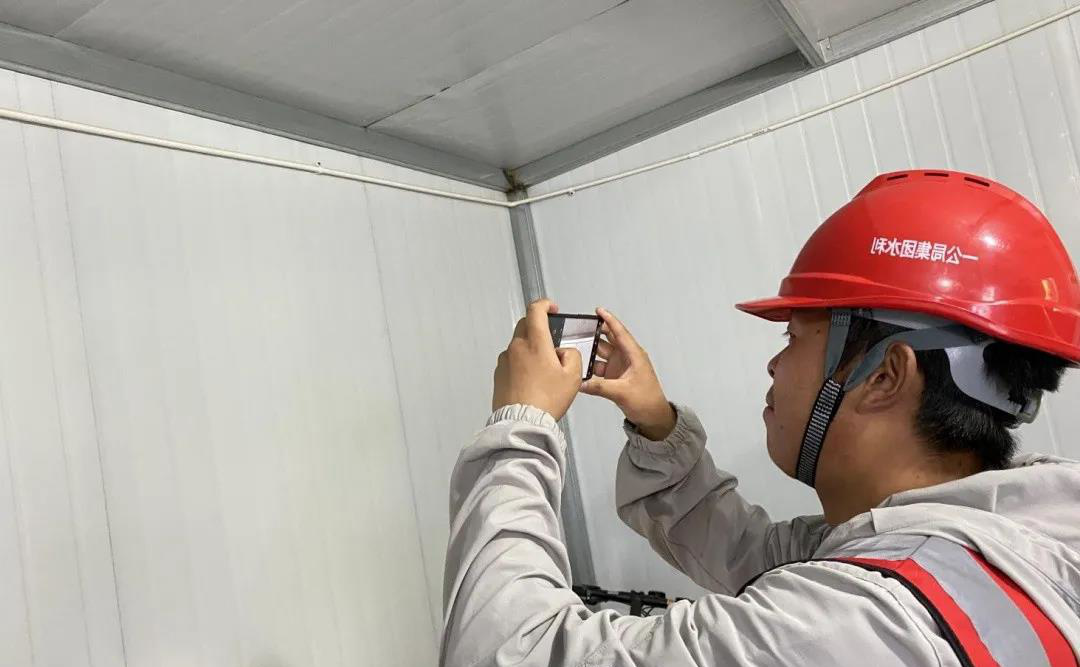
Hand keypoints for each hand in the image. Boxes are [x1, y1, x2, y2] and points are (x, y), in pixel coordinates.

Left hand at [492, 299, 582, 420]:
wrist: (522, 422)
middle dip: (538, 327)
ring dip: (529, 348)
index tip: (551, 308)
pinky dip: (521, 363)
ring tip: (542, 369)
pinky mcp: (499, 373)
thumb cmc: (547, 400)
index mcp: (535, 343)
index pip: (535, 311)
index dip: (544, 305)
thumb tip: (563, 352)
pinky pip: (511, 361)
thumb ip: (572, 355)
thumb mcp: (573, 376)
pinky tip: (531, 380)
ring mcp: (505, 360)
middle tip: (551, 341)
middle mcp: (516, 347)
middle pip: (525, 325)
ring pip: (518, 344)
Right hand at [581, 307, 675, 439]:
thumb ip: (599, 387)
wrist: (653, 417)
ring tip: (576, 348)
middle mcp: (627, 358)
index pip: (619, 333)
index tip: (599, 311)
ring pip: (602, 354)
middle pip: (609, 340)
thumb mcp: (622, 393)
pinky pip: (600, 367)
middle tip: (580, 328)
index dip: (609, 320)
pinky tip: (582, 369)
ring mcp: (620, 367)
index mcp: (634, 355)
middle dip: (595, 333)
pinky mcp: (615, 377)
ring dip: (591, 352)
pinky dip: (591, 367)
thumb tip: (581, 383)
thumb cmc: (648, 401)